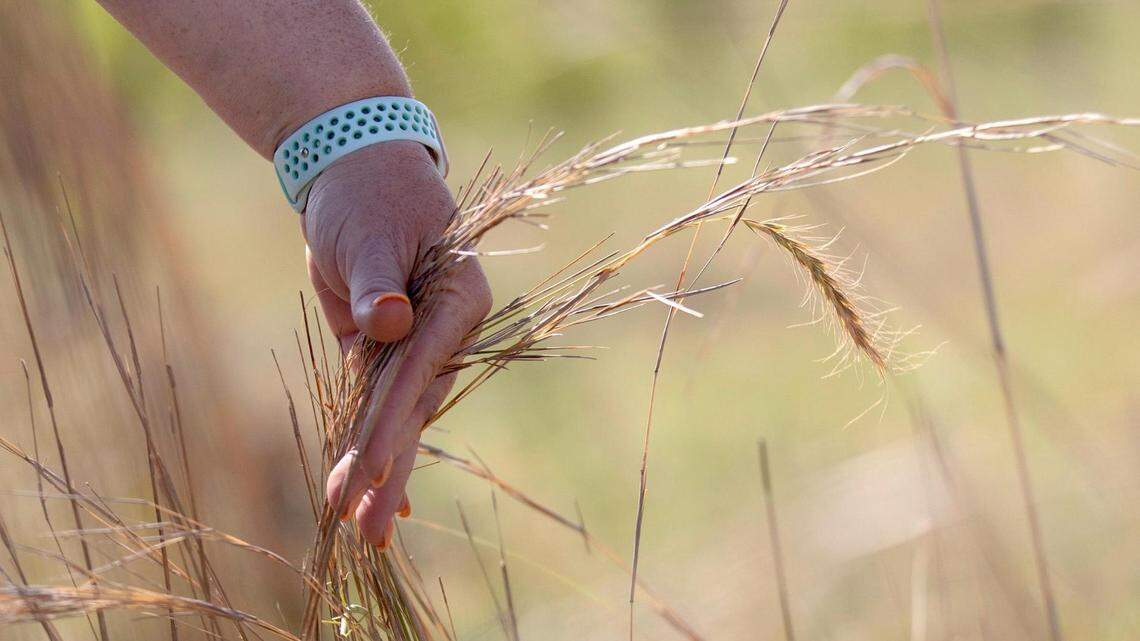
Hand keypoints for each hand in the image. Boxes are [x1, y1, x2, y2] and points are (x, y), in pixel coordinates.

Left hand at [302, 141, 491, 547]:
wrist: (351, 173)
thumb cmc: (366, 193)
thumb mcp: (368, 232)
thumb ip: (379, 282)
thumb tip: (391, 323)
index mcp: (459, 299)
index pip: (424, 368)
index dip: (397, 421)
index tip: (374, 469)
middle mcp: (446, 331)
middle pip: (419, 408)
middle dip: (391, 468)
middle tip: (370, 528)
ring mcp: (415, 345)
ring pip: (397, 417)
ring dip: (376, 469)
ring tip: (359, 528)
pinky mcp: (382, 352)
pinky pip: (376, 406)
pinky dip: (370, 446)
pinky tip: (367, 496)